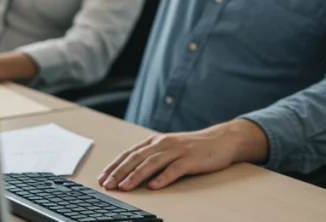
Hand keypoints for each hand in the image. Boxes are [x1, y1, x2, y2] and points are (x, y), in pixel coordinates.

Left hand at [97, 119, 266, 190]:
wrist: (223, 139)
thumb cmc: (194, 147)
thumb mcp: (170, 148)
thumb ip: (152, 157)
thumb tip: (129, 172)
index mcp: (157, 140)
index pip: (130, 153)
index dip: (115, 165)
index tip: (102, 178)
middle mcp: (165, 143)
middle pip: (138, 158)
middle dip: (120, 172)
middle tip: (107, 185)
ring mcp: (179, 150)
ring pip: (153, 163)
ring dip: (136, 175)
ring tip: (124, 187)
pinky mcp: (192, 159)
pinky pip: (175, 169)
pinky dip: (164, 177)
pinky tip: (155, 186)